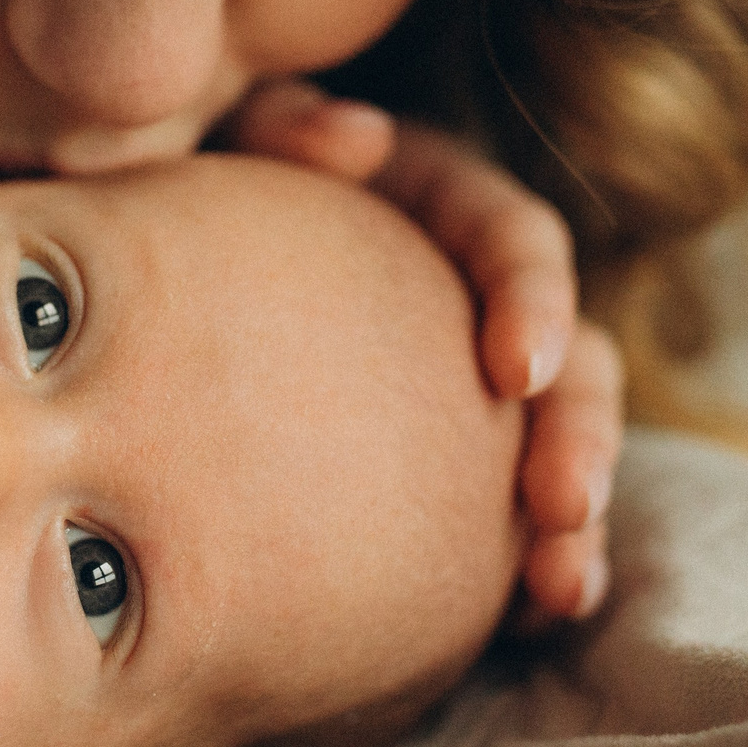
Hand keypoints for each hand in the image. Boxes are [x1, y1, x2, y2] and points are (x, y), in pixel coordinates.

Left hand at [228, 80, 622, 625]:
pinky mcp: (460, 459)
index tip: (517, 371)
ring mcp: (475, 386)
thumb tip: (359, 137)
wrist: (168, 272)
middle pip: (568, 358)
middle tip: (564, 505)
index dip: (532, 298)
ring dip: (574, 517)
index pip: (516, 238)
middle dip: (580, 433)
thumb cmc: (203, 193)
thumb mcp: (232, 141)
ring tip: (565, 589)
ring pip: (558, 446)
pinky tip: (537, 618)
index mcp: (440, 209)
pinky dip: (534, 563)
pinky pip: (510, 516)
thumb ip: (285, 128)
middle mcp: (479, 299)